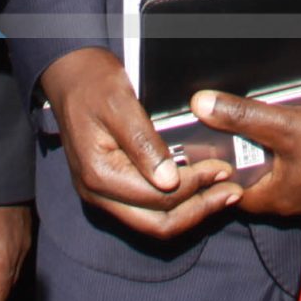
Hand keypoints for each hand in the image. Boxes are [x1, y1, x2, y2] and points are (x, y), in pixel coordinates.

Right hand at [37, 48, 241, 237]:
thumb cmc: (93, 84)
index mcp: (100, 175)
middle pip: (156, 224)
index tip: (222, 169)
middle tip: (230, 192)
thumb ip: (144, 144)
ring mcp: (102, 196)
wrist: (69, 77)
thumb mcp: (121, 105)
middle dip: (198, 211)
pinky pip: (146, 211)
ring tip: (221, 195)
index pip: (158, 197)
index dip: (195, 186)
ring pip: (152, 223)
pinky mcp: (110, 190)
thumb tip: (169, 181)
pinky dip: (175, 206)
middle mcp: (98, 194)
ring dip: (190, 213)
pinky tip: (197, 191)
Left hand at [187, 90, 300, 221]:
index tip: (223, 150)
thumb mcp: (284, 125)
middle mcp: (298, 210)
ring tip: (288, 135)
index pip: (236, 193)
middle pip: (265, 187)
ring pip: (292, 186)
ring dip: (287, 166)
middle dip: (259, 163)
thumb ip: (242, 115)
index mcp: (277, 199)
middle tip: (257, 134)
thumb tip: (201, 104)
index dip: (227, 172)